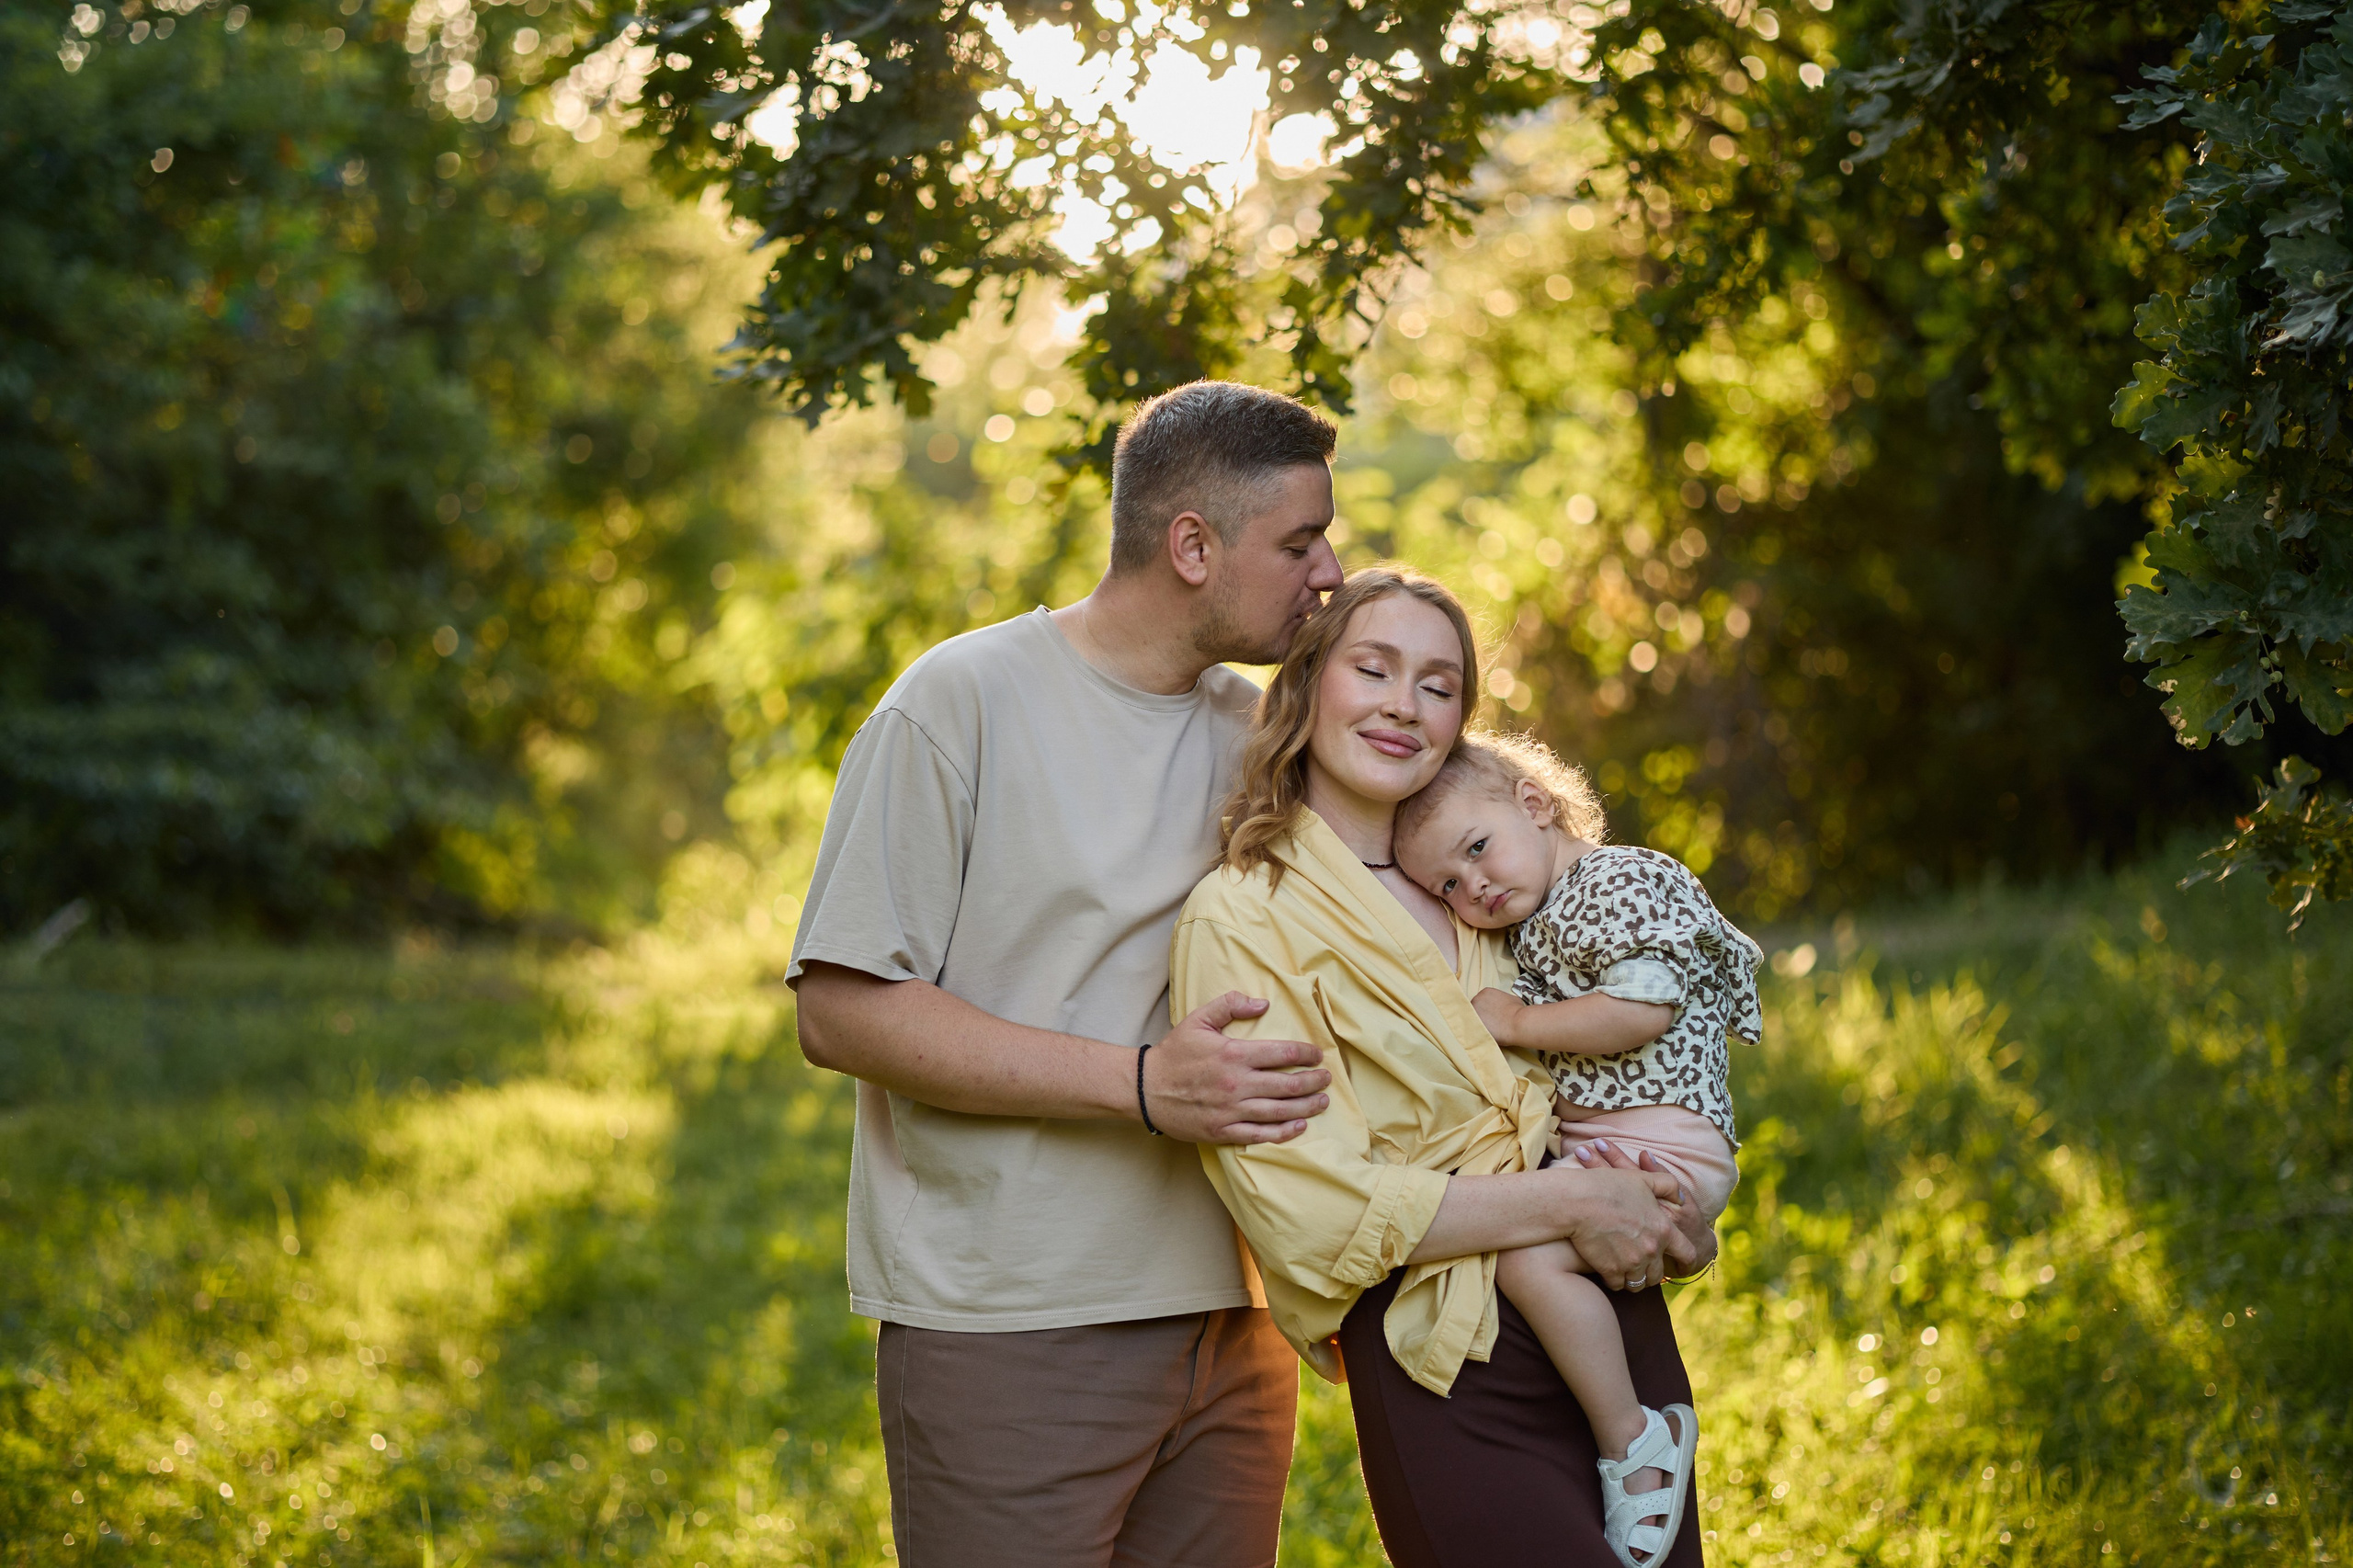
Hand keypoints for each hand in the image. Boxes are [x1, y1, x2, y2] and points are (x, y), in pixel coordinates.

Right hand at [1144, 992, 1331, 1145]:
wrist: (1145, 1088)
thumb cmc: (1173, 1053)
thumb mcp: (1198, 1019)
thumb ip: (1230, 1004)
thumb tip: (1263, 1003)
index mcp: (1234, 1054)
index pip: (1282, 1053)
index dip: (1306, 1053)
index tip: (1317, 1055)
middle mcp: (1237, 1084)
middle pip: (1288, 1084)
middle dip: (1314, 1082)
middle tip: (1326, 1079)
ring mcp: (1231, 1111)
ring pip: (1280, 1111)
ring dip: (1307, 1107)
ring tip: (1322, 1102)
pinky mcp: (1223, 1131)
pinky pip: (1261, 1134)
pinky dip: (1284, 1132)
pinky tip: (1299, 1126)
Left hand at [1472, 987, 1525, 1047]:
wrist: (1518, 1023)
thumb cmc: (1518, 1012)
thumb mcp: (1512, 999)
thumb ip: (1503, 1000)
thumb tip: (1505, 1005)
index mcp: (1486, 992)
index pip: (1482, 1001)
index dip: (1486, 1010)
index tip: (1492, 1017)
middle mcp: (1476, 998)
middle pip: (1475, 1008)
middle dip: (1481, 1016)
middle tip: (1490, 1024)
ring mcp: (1473, 1010)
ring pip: (1471, 1018)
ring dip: (1477, 1023)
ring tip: (1488, 1030)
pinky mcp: (1471, 1022)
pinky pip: (1471, 1027)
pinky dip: (1475, 1031)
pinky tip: (1484, 1034)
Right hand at [1573, 1140, 1717, 1280]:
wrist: (1576, 1201)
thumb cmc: (1608, 1186)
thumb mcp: (1643, 1179)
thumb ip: (1669, 1186)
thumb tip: (1681, 1199)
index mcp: (1664, 1230)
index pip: (1687, 1254)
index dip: (1688, 1263)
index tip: (1682, 1268)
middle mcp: (1651, 1250)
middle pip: (1659, 1275)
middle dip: (1652, 1272)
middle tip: (1642, 1266)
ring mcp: (1631, 1263)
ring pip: (1638, 1283)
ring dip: (1633, 1279)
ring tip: (1625, 1270)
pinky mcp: (1611, 1270)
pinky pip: (1618, 1285)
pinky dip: (1614, 1280)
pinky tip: (1608, 1269)